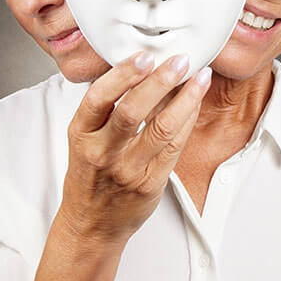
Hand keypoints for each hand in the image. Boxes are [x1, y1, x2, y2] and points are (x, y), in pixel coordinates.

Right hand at [57, 51, 211, 245]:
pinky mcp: (150, 184)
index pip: (99, 98)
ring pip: (161, 128)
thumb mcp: (84, 138)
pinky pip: (175, 146)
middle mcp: (102, 152)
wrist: (91, 223)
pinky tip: (195, 103)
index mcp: (81, 135)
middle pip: (132, 111)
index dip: (122, 75)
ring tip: (200, 77)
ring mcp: (127, 170)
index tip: (144, 56)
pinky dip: (187, 120)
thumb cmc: (89, 175)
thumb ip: (104, 108)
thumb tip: (137, 67)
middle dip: (160, 81)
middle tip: (180, 60)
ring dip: (185, 98)